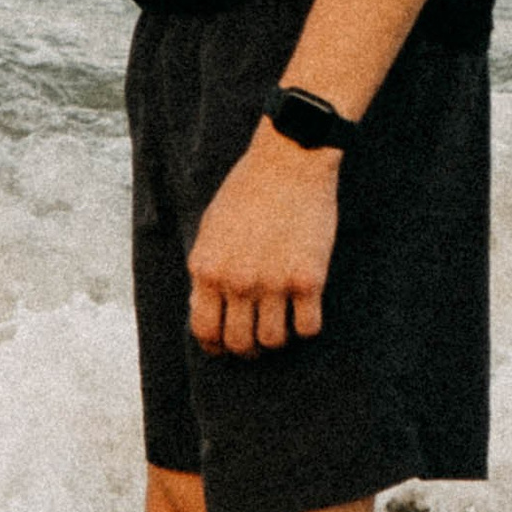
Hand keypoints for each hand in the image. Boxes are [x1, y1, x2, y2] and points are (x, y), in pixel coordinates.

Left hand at [186, 123, 340, 353]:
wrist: (289, 162)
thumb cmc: (248, 189)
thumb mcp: (211, 227)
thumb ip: (207, 269)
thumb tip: (203, 307)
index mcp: (207, 268)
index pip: (204, 330)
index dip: (214, 346)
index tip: (224, 346)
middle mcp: (237, 281)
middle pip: (239, 343)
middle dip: (246, 349)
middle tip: (256, 341)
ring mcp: (273, 283)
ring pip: (273, 341)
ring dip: (277, 338)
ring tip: (281, 323)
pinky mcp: (308, 279)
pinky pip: (308, 327)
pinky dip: (306, 326)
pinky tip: (305, 310)